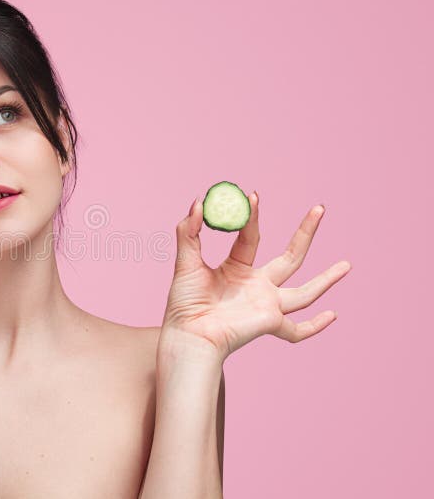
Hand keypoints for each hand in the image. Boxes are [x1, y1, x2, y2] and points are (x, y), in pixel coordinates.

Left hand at [159, 192, 351, 363]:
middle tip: (320, 208)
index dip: (252, 216)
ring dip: (326, 279)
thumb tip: (198, 202)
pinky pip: (297, 331)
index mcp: (237, 269)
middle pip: (290, 257)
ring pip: (304, 293)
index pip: (251, 237)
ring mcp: (266, 306)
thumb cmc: (183, 303)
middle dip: (306, 233)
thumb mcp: (186, 262)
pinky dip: (315, 326)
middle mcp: (257, 286)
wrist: (188, 334)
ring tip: (347, 264)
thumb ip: (188, 232)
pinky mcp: (271, 323)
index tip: (253, 195)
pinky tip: (333, 316)